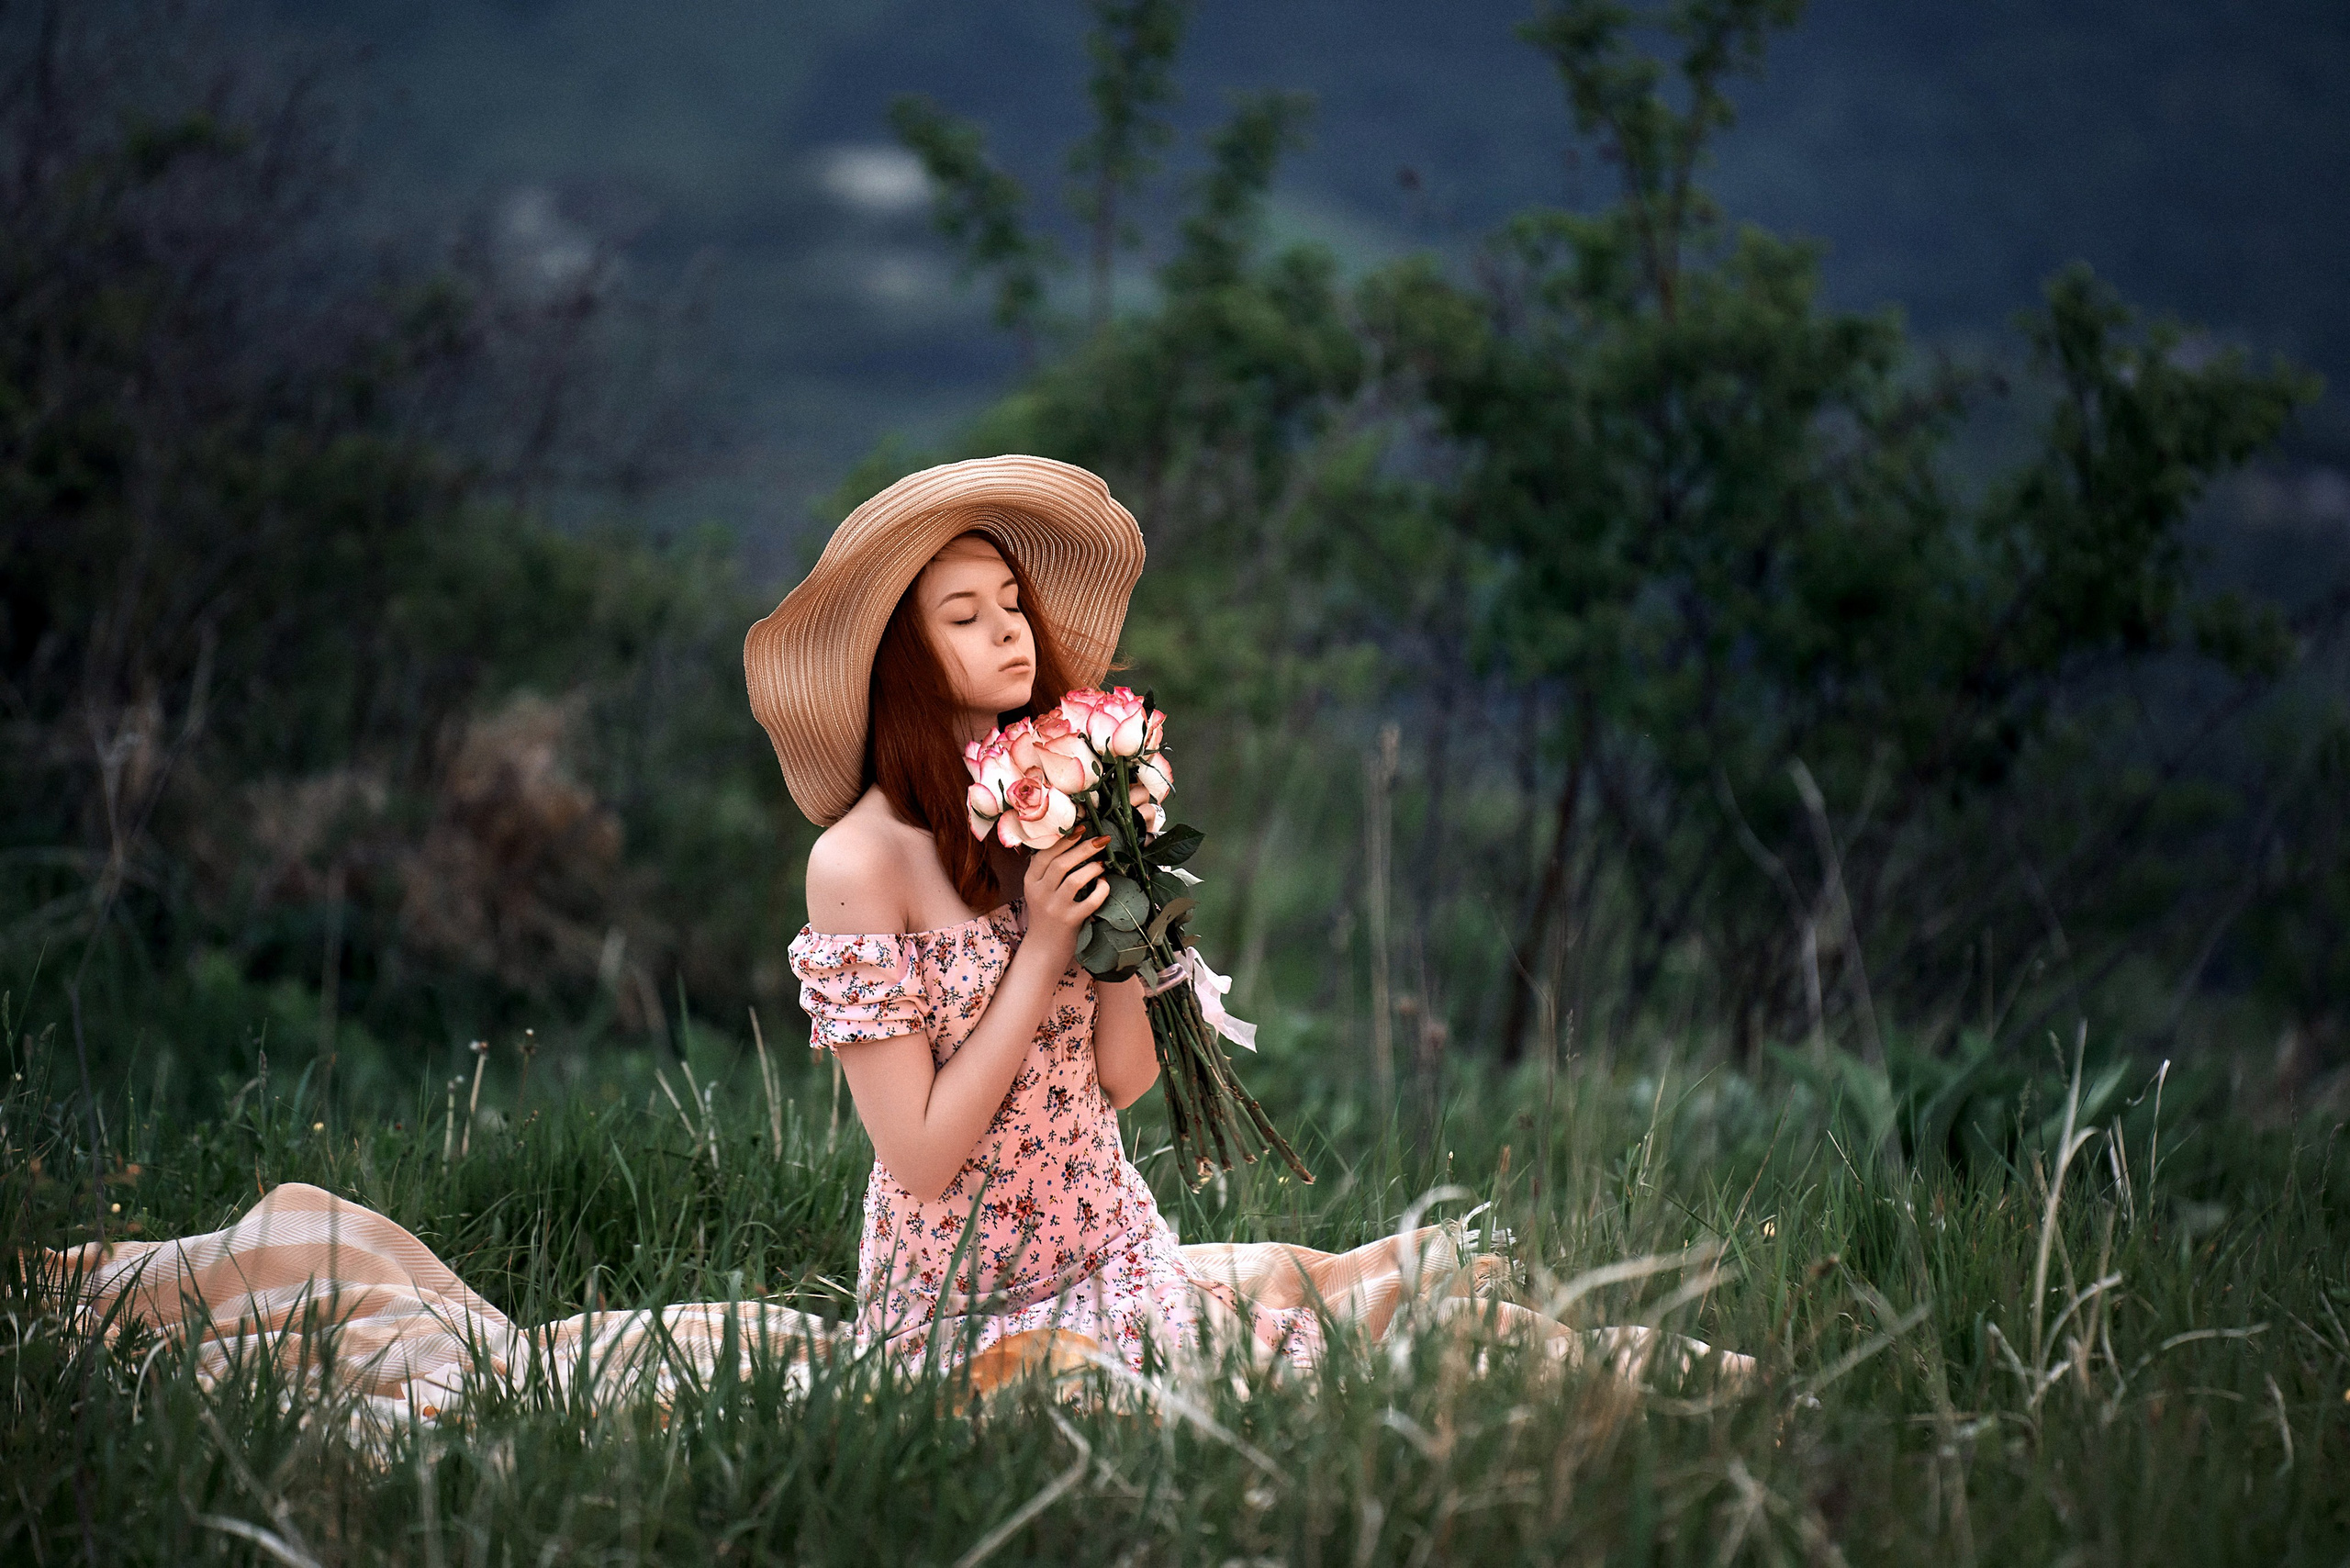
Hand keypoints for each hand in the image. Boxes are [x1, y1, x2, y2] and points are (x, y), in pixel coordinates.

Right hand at [1022, 831, 1110, 957]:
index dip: (1064, 840)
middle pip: (1061, 864)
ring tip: (1101, 864)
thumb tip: (1072, 840)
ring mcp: (1055, 908)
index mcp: (1031, 881)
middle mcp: (1040, 893)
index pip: (1045, 855)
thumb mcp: (1038, 890)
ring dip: (1092, 868)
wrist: (1043, 949)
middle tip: (1101, 840)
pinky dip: (1101, 890)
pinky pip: (1091, 901)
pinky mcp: (1070, 922)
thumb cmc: (1046, 914)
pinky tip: (1103, 885)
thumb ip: (1047, 870)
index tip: (1081, 828)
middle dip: (1084, 848)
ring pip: (1075, 880)